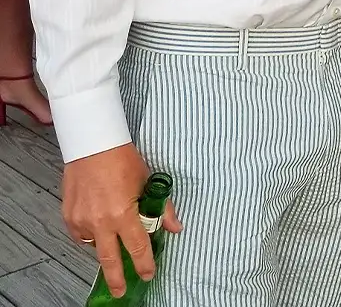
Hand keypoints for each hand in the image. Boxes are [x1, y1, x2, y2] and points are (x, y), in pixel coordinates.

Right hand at [63, 144, 181, 296]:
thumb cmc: (123, 160)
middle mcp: (100, 221)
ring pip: (95, 246)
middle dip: (117, 278)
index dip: (144, 264)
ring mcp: (82, 220)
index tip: (148, 274)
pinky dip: (91, 235)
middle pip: (110, 260)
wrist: (92, 145)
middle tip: (121, 291)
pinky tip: (99, 227)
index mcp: (122, 214)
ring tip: (113, 238)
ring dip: (105, 247)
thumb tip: (175, 227)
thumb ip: (162, 209)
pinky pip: (81, 236)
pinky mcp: (69, 217)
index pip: (137, 248)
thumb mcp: (149, 182)